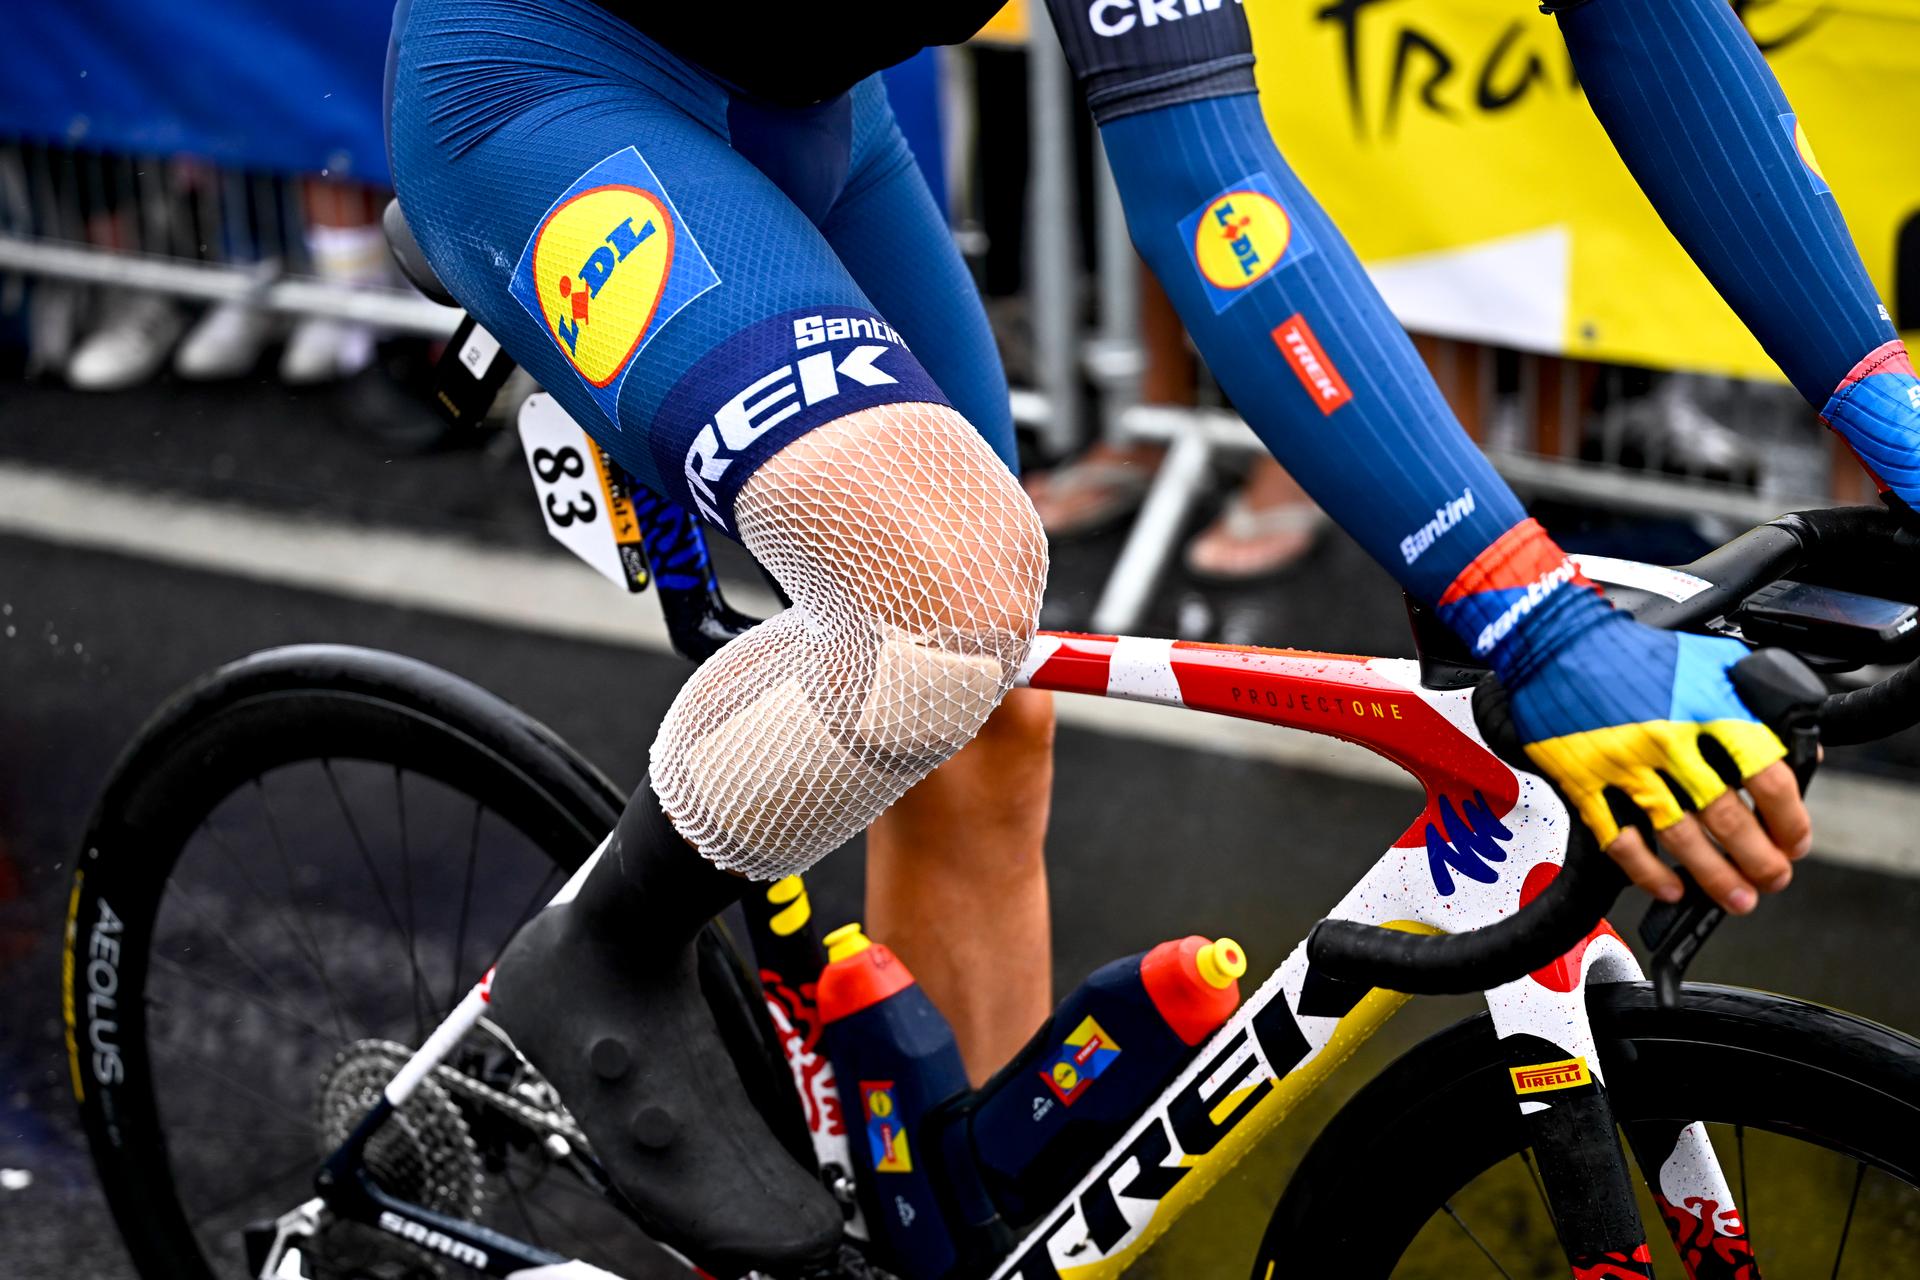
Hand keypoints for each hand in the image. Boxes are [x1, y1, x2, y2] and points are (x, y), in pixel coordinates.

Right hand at [1508, 619, 1812, 914]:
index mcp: (1706, 706)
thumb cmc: (1633, 653)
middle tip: (1771, 878)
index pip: (1766, 777)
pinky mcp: (1585, 782)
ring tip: (1735, 897)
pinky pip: (1622, 841)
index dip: (1788, 820)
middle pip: (1729, 819)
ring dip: (1714, 877)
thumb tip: (1792, 747)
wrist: (1556, 642)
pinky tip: (1669, 887)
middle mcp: (1669, 738)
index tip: (1794, 840)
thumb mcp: (1708, 659)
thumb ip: (1752, 701)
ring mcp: (1625, 764)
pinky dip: (1648, 873)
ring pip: (1680, 838)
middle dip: (1759, 861)